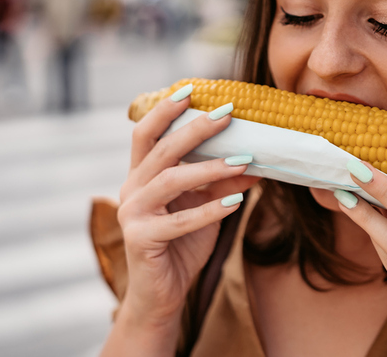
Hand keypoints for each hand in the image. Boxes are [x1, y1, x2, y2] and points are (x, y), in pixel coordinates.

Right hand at [118, 87, 259, 327]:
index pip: (146, 134)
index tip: (190, 90)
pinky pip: (179, 221)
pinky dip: (210, 210)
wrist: (162, 296)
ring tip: (242, 160)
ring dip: (209, 168)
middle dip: (194, 129)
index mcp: (140, 177)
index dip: (165, 111)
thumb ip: (222, 183)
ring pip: (171, 181)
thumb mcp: (205, 207)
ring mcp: (132, 215)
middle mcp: (131, 190)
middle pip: (160, 150)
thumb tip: (255, 160)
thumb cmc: (182, 246)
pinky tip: (237, 202)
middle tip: (226, 114)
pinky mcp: (142, 240)